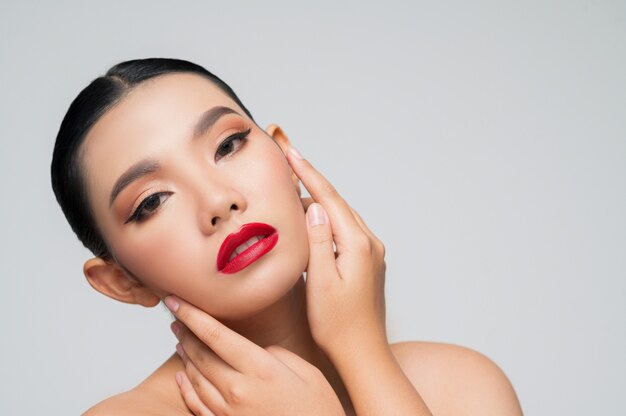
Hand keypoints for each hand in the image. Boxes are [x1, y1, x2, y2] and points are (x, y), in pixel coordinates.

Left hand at [164, 296, 344, 415]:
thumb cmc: (319, 411)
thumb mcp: (308, 373)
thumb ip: (278, 355)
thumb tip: (257, 350)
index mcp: (261, 370)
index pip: (216, 335)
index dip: (192, 315)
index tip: (177, 301)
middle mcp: (239, 390)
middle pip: (200, 354)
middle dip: (185, 331)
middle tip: (176, 316)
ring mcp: (230, 412)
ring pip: (196, 378)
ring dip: (184, 356)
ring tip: (179, 340)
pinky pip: (197, 405)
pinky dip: (186, 388)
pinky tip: (182, 375)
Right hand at [285, 148, 387, 355]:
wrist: (363, 352)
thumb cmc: (337, 324)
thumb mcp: (321, 282)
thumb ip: (318, 241)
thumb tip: (315, 206)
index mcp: (357, 244)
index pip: (329, 198)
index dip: (309, 173)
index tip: (291, 152)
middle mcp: (369, 243)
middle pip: (337, 202)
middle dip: (313, 180)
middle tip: (290, 160)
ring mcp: (371, 252)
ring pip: (342, 215)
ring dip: (320, 199)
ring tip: (296, 185)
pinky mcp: (368, 262)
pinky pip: (346, 230)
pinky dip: (329, 218)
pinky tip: (314, 219)